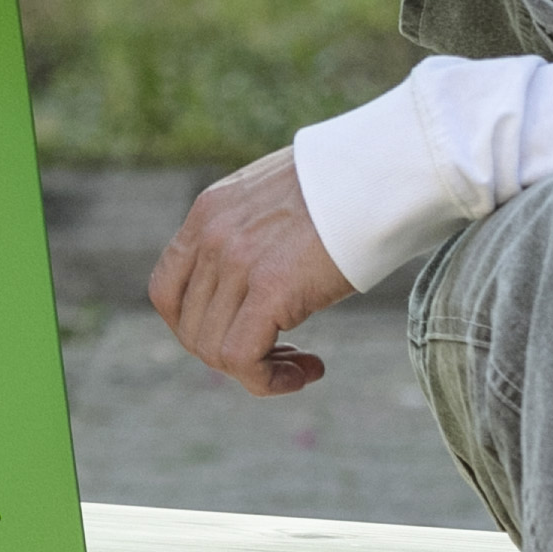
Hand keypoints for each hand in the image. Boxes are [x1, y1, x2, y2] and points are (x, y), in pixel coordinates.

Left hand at [146, 149, 353, 397]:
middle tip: (282, 355)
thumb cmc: (350, 188)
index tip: (240, 334)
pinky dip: (268, 381)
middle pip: (191, 328)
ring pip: (215, 350)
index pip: (167, 288)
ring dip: (258, 371)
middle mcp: (213, 236)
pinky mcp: (272, 287)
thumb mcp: (278, 201)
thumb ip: (253, 236)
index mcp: (209, 212)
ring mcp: (237, 260)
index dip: (195, 327)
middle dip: (232, 354)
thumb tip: (260, 282)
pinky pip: (243, 358)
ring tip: (302, 365)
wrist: (384, 170)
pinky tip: (309, 371)